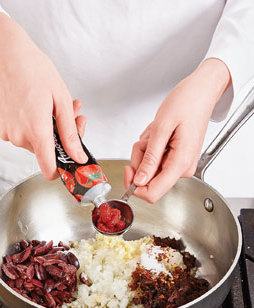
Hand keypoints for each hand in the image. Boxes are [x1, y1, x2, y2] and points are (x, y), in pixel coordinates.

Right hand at [0, 13, 86, 179]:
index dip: (64, 170)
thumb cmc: (32, 69)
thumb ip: (70, 134)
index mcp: (36, 132)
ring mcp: (7, 132)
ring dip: (50, 128)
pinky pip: (23, 133)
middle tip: (72, 115)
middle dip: (62, 136)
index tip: (74, 161)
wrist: (4, 53)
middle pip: (47, 152)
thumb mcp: (61, 101)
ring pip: (36, 141)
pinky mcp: (1, 126)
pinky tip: (38, 106)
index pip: (50, 170)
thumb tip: (78, 155)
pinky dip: (34, 124)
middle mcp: (19, 136)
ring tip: (53, 105)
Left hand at [124, 58, 230, 202]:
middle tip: (148, 139)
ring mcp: (180, 165)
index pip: (153, 193)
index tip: (129, 169)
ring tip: (156, 133)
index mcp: (180, 164)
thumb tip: (139, 181)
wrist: (201, 92)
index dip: (135, 186)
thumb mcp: (161, 129)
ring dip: (146, 150)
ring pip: (150, 168)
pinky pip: (155, 160)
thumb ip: (150, 159)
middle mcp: (182, 169)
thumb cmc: (186, 103)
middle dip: (141, 159)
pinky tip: (159, 134)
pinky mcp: (176, 159)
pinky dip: (151, 148)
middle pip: (148, 179)